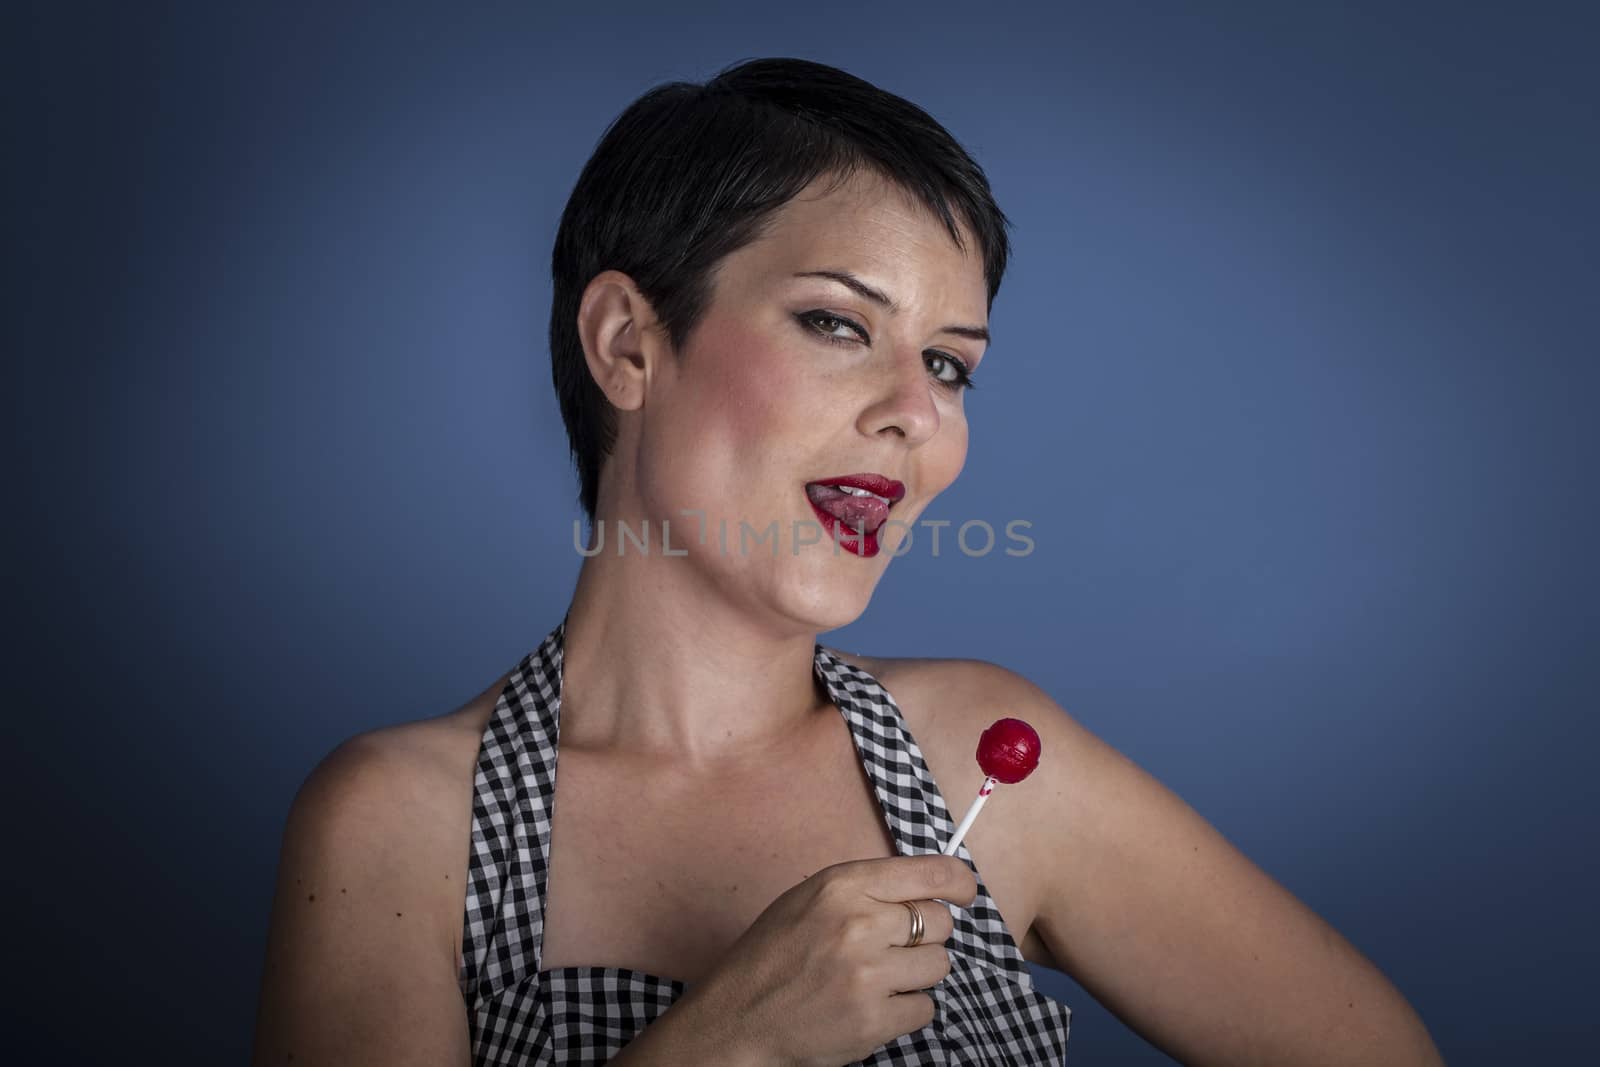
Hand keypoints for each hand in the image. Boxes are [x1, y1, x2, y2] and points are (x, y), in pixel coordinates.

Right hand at [687, 854, 977, 1066]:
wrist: (736, 1017)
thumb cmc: (773, 955)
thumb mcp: (810, 899)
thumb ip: (865, 890)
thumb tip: (930, 888)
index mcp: (842, 885)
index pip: (931, 873)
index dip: (958, 883)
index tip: (964, 893)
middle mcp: (858, 925)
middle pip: (940, 922)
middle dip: (926, 935)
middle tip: (894, 948)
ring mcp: (867, 976)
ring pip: (939, 966)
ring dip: (917, 974)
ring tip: (879, 978)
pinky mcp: (873, 1022)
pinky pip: (925, 1009)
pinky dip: (906, 1010)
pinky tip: (872, 1005)